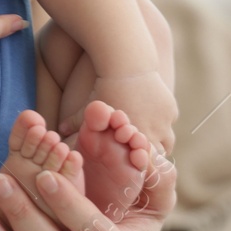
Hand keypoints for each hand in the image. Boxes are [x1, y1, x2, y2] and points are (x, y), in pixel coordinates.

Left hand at [62, 71, 177, 158]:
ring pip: (168, 141)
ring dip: (159, 141)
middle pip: (159, 157)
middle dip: (151, 158)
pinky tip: (153, 116)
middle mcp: (154, 135)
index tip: (130, 167)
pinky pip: (170, 121)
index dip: (137, 167)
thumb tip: (58, 132)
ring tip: (149, 138)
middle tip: (141, 157)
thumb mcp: (87, 109)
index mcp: (133, 140)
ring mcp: (165, 121)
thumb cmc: (104, 87)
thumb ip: (75, 124)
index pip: (143, 167)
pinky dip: (163, 122)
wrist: (127, 63)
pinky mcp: (171, 107)